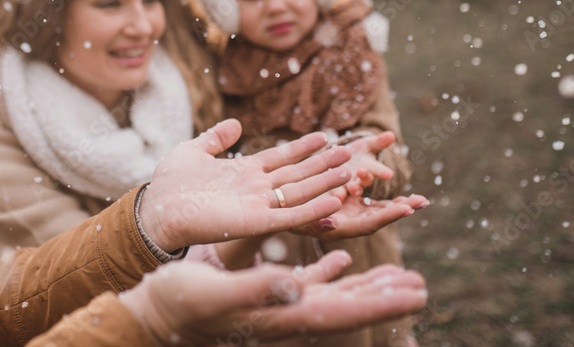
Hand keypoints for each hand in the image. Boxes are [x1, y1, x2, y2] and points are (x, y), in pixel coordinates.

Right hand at [118, 250, 426, 345]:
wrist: (154, 312)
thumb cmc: (179, 304)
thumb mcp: (215, 291)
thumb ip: (256, 289)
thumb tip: (296, 286)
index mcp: (281, 315)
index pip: (342, 310)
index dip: (380, 302)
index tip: (416, 293)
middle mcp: (285, 313)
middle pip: (346, 306)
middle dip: (384, 296)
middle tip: (419, 284)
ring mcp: (276, 305)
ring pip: (332, 294)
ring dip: (365, 284)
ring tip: (396, 276)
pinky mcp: (263, 294)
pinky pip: (306, 281)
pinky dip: (329, 270)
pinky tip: (343, 258)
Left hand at [138, 119, 351, 252]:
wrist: (156, 211)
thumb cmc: (169, 184)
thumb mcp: (193, 151)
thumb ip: (216, 138)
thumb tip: (235, 123)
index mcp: (243, 172)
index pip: (280, 157)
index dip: (301, 148)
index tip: (324, 137)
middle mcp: (255, 189)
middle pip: (296, 174)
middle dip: (323, 164)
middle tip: (349, 154)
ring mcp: (257, 206)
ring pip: (299, 193)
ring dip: (325, 184)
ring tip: (351, 173)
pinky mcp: (255, 224)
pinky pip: (290, 217)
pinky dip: (313, 209)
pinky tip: (334, 201)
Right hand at [292, 193, 429, 240]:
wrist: (272, 207)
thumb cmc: (279, 213)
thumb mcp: (293, 214)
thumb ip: (313, 220)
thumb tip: (333, 224)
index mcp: (335, 229)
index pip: (366, 225)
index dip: (387, 217)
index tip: (407, 208)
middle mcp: (344, 223)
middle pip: (377, 219)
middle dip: (400, 210)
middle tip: (422, 202)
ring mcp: (347, 213)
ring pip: (376, 210)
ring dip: (398, 204)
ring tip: (421, 199)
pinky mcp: (345, 202)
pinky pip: (368, 200)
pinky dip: (384, 196)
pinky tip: (401, 193)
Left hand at [336, 131, 397, 197]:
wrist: (340, 159)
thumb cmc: (358, 152)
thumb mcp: (367, 145)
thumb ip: (378, 142)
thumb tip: (391, 134)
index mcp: (370, 169)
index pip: (378, 170)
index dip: (382, 172)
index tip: (389, 174)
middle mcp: (360, 180)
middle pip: (365, 181)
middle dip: (364, 177)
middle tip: (362, 171)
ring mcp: (348, 185)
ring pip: (352, 190)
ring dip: (351, 189)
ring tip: (351, 188)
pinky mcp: (334, 188)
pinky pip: (337, 192)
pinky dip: (337, 194)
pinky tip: (336, 196)